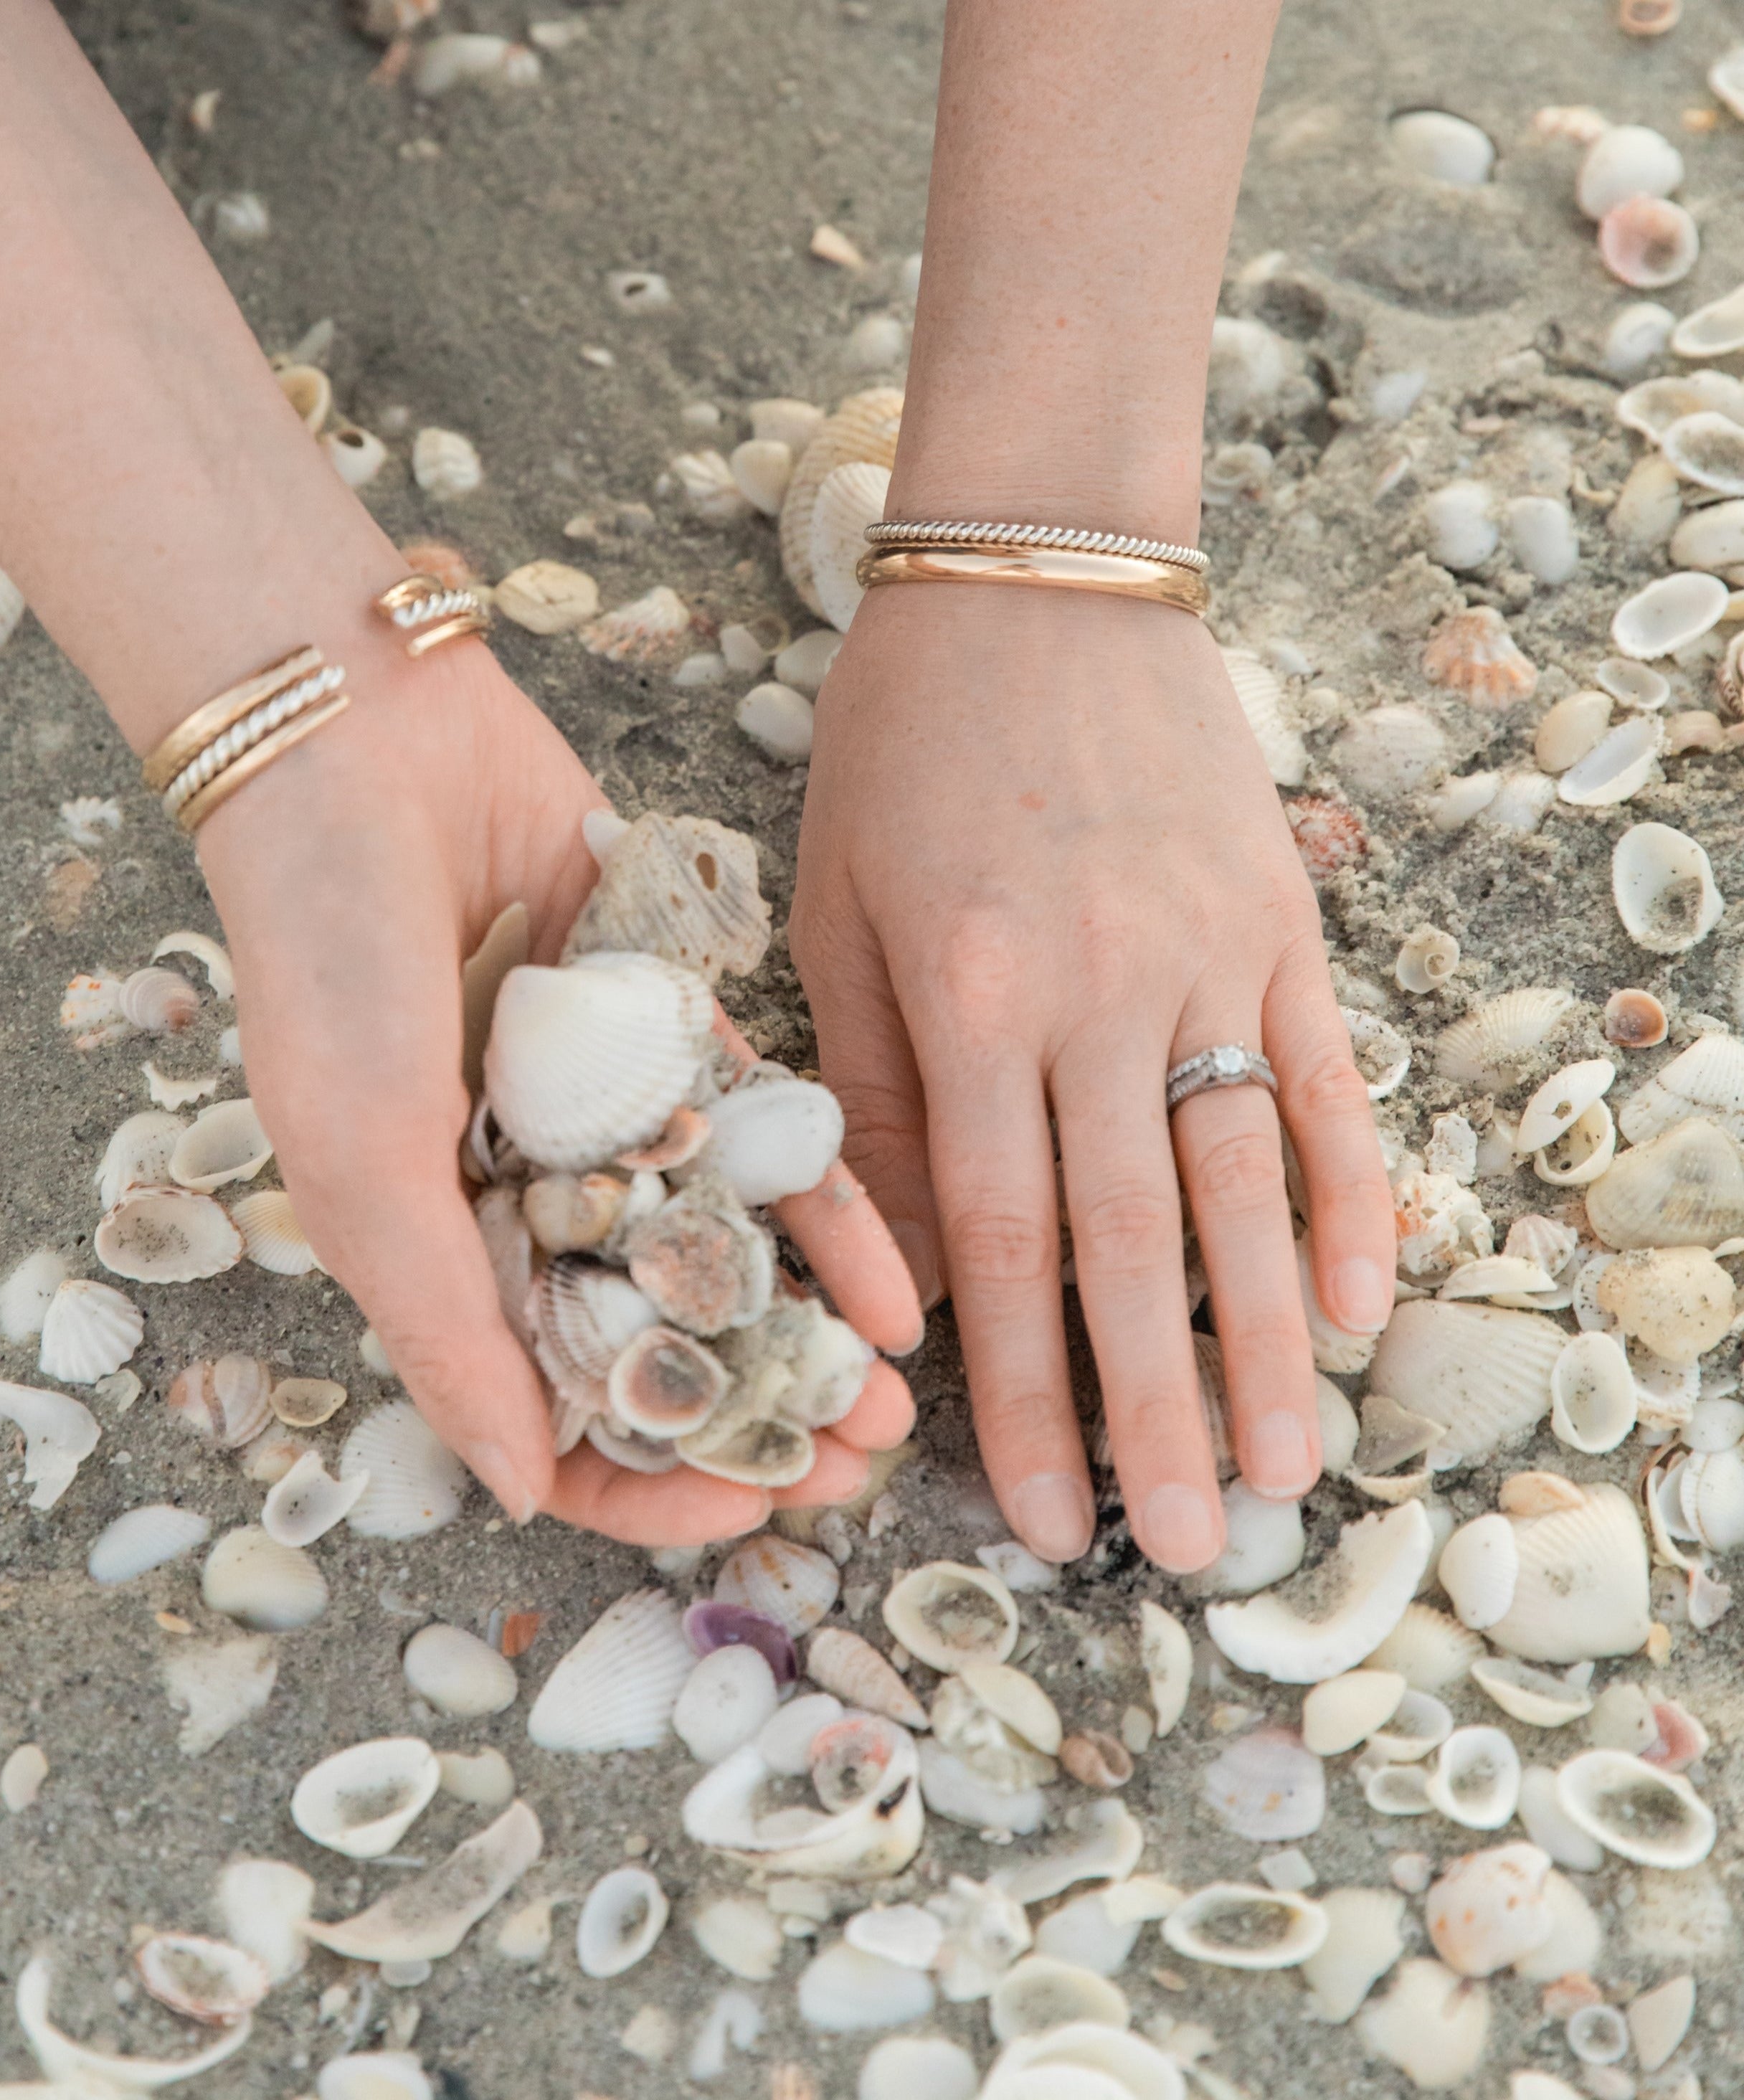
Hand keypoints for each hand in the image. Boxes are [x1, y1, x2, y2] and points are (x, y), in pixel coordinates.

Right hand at [198, 643, 920, 1545]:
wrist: (367, 746)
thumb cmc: (327, 960)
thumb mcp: (361, 1161)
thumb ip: (442, 1324)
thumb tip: (519, 1484)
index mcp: (439, 1251)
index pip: (547, 1412)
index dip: (640, 1479)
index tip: (746, 1508)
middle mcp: (528, 1200)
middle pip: (657, 1348)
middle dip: (754, 1418)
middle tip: (852, 1463)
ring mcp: (607, 1120)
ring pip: (728, 1259)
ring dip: (810, 1336)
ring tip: (894, 1397)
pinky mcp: (673, 1036)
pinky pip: (765, 1144)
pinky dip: (827, 1214)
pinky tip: (894, 1285)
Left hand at [791, 583, 1394, 1571]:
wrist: (1036, 572)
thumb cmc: (903, 749)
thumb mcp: (836, 911)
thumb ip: (869, 1088)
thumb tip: (893, 1265)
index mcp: (969, 997)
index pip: (997, 1237)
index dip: (1022, 1390)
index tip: (1044, 1515)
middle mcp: (1099, 991)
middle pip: (1131, 1240)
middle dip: (1156, 1408)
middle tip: (1190, 1550)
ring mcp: (1207, 955)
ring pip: (1242, 1183)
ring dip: (1263, 1338)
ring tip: (1281, 1470)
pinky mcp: (1281, 918)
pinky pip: (1324, 1077)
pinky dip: (1348, 1192)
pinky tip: (1360, 1304)